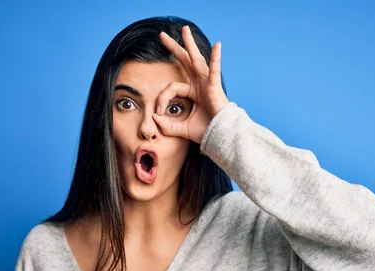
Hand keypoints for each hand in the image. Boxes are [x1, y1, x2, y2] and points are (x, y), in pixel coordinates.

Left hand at [152, 25, 229, 143]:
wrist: (221, 137)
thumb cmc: (206, 131)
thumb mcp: (181, 128)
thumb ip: (167, 125)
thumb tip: (153, 118)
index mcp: (193, 92)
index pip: (172, 88)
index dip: (162, 99)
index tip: (157, 111)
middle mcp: (200, 84)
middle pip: (185, 62)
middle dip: (174, 48)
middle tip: (162, 35)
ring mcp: (207, 84)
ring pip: (197, 60)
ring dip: (190, 44)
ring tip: (184, 30)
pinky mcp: (215, 88)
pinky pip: (215, 71)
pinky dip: (216, 58)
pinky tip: (217, 45)